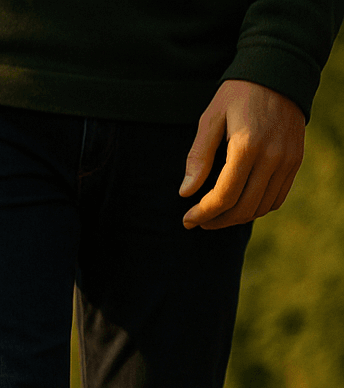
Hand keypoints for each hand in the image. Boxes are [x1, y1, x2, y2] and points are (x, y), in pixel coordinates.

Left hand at [182, 80, 304, 229]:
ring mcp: (288, 160)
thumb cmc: (238, 95)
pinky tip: (239, 204)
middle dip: (217, 221)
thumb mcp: (210, 119)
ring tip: (216, 215)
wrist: (279, 73)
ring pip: (262, 207)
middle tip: (198, 221)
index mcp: (246, 146)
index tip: (187, 219)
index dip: (203, 213)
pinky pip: (278, 197)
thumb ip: (198, 157)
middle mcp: (272, 156)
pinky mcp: (295, 160)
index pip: (224, 196)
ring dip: (236, 218)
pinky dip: (257, 208)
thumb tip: (185, 192)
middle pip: (244, 208)